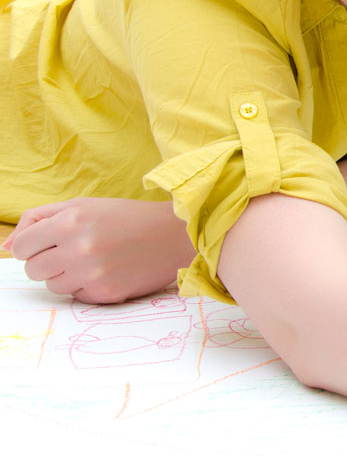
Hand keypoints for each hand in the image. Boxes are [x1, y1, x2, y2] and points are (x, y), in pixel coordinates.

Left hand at [3, 198, 193, 303]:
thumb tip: (6, 246)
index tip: (48, 243)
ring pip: (53, 286)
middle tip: (74, 251)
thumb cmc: (127, 217)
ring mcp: (92, 274)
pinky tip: (108, 271)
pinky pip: (77, 297)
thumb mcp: (83, 205)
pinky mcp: (106, 294)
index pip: (21, 247)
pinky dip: (87, 287)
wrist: (175, 235)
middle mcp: (78, 248)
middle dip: (47, 262)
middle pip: (33, 270)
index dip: (32, 246)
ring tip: (94, 260)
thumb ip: (39, 219)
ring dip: (67, 275)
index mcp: (70, 221)